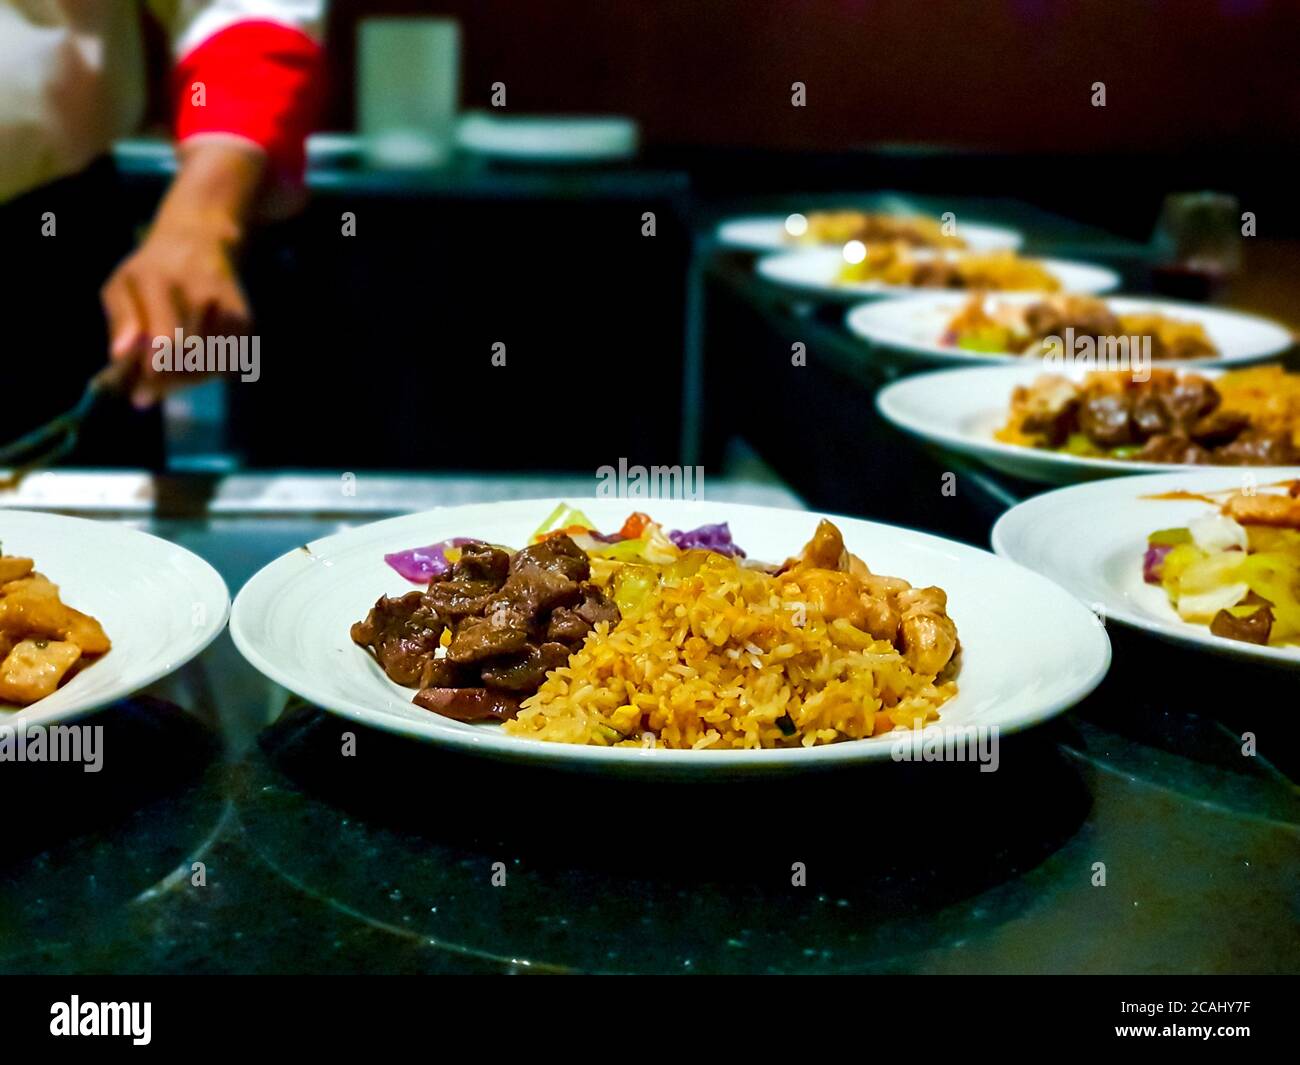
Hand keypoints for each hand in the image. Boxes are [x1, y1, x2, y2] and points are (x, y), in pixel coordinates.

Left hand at [101, 141, 264, 407]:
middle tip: (144, 392)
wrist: (200, 240)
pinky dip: (204, 371)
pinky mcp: (246, 322)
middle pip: (187, 360)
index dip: (155, 372)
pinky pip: (224, 365)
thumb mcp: (121, 284)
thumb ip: (120, 320)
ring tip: (164, 372)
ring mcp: (227, 307)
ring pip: (207, 367)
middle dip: (164, 382)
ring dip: (183, 379)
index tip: (139, 397)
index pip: (166, 339)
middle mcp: (199, 292)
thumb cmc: (150, 271)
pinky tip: (189, 360)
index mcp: (158, 280)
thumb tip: (119, 356)